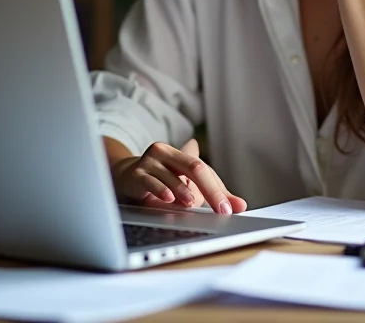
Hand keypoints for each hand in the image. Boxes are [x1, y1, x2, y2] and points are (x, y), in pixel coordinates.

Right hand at [110, 138, 246, 214]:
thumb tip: (241, 206)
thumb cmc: (160, 181)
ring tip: (193, 202)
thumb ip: (212, 193)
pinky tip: (168, 198)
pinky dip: (160, 189)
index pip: (205, 171)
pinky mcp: (135, 174)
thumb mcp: (186, 186)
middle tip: (221, 210)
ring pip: (172, 175)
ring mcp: (150, 162)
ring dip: (183, 191)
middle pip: (195, 168)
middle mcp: (167, 154)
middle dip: (210, 191)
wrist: (123, 178)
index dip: (219, 190)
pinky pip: (149, 180)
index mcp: (182, 155)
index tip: (231, 209)